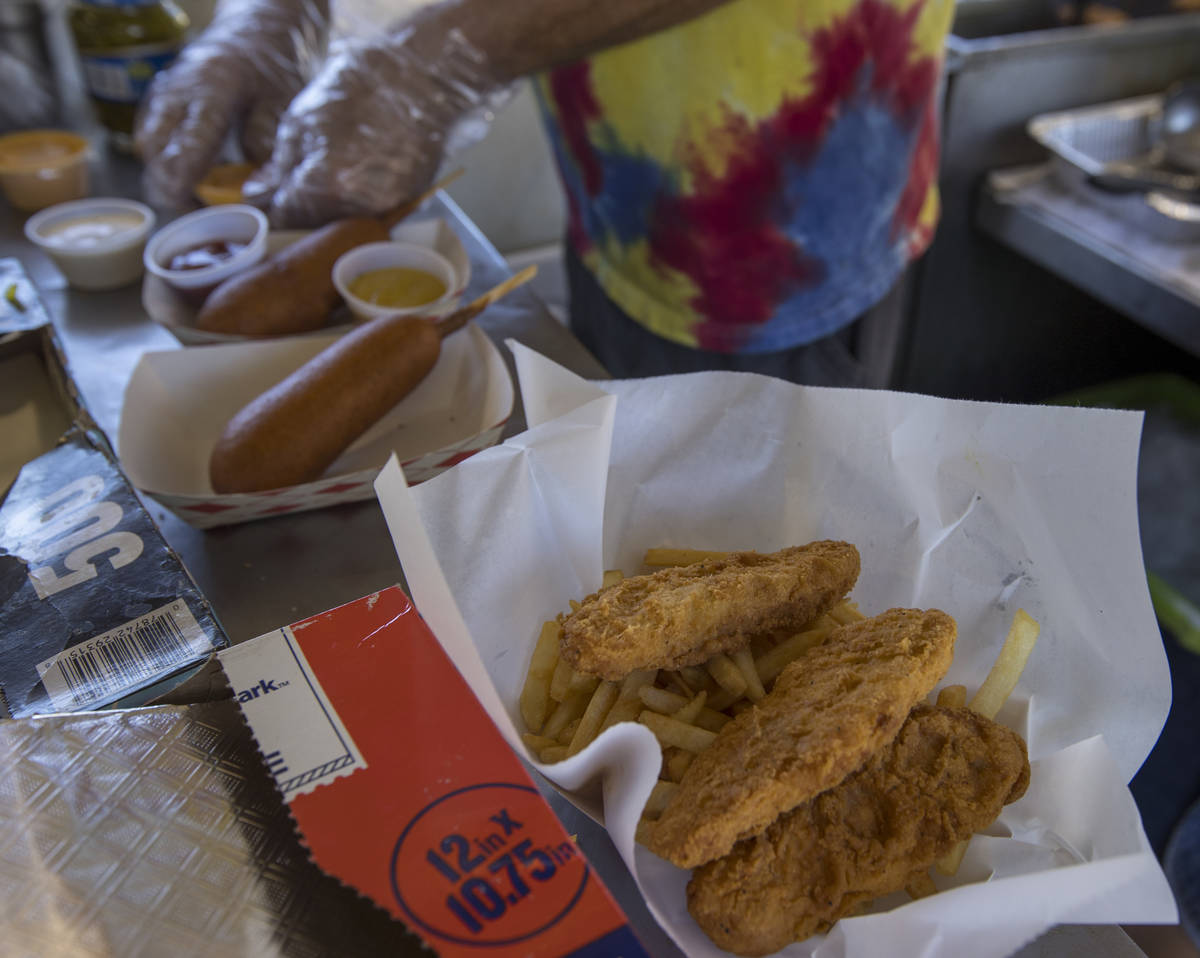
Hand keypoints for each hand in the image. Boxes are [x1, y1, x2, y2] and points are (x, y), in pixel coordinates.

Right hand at [135, 0, 326, 208]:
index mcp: (209, 91)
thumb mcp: (283, 103)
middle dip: (171, 188)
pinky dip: (165, 161)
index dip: (186, 188)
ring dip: (166, 176)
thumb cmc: (275, 65)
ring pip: (145, 147)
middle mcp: (177, 92)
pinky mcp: (161, 99)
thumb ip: (266, 143)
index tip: (203, 213)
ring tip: (201, 197)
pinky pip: (150, 137)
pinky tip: (194, 175)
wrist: (259, 27)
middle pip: (152, 153)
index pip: (183, 149)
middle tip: (206, 211)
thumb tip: (254, 189)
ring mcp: (164, 94)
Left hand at [244, 21, 502, 226]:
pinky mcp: (407, 201)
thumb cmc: (357, 89)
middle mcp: (358, 208)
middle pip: (315, 226)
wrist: (419, 79)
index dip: (271, 206)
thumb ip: (279, 166)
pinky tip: (358, 170)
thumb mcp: (301, 120)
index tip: (268, 193)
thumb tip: (259, 194)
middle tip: (296, 180)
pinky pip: (371, 211)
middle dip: (301, 208)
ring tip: (331, 172)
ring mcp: (387, 208)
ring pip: (344, 222)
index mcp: (325, 187)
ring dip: (331, 206)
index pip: (283, 218)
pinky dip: (359, 199)